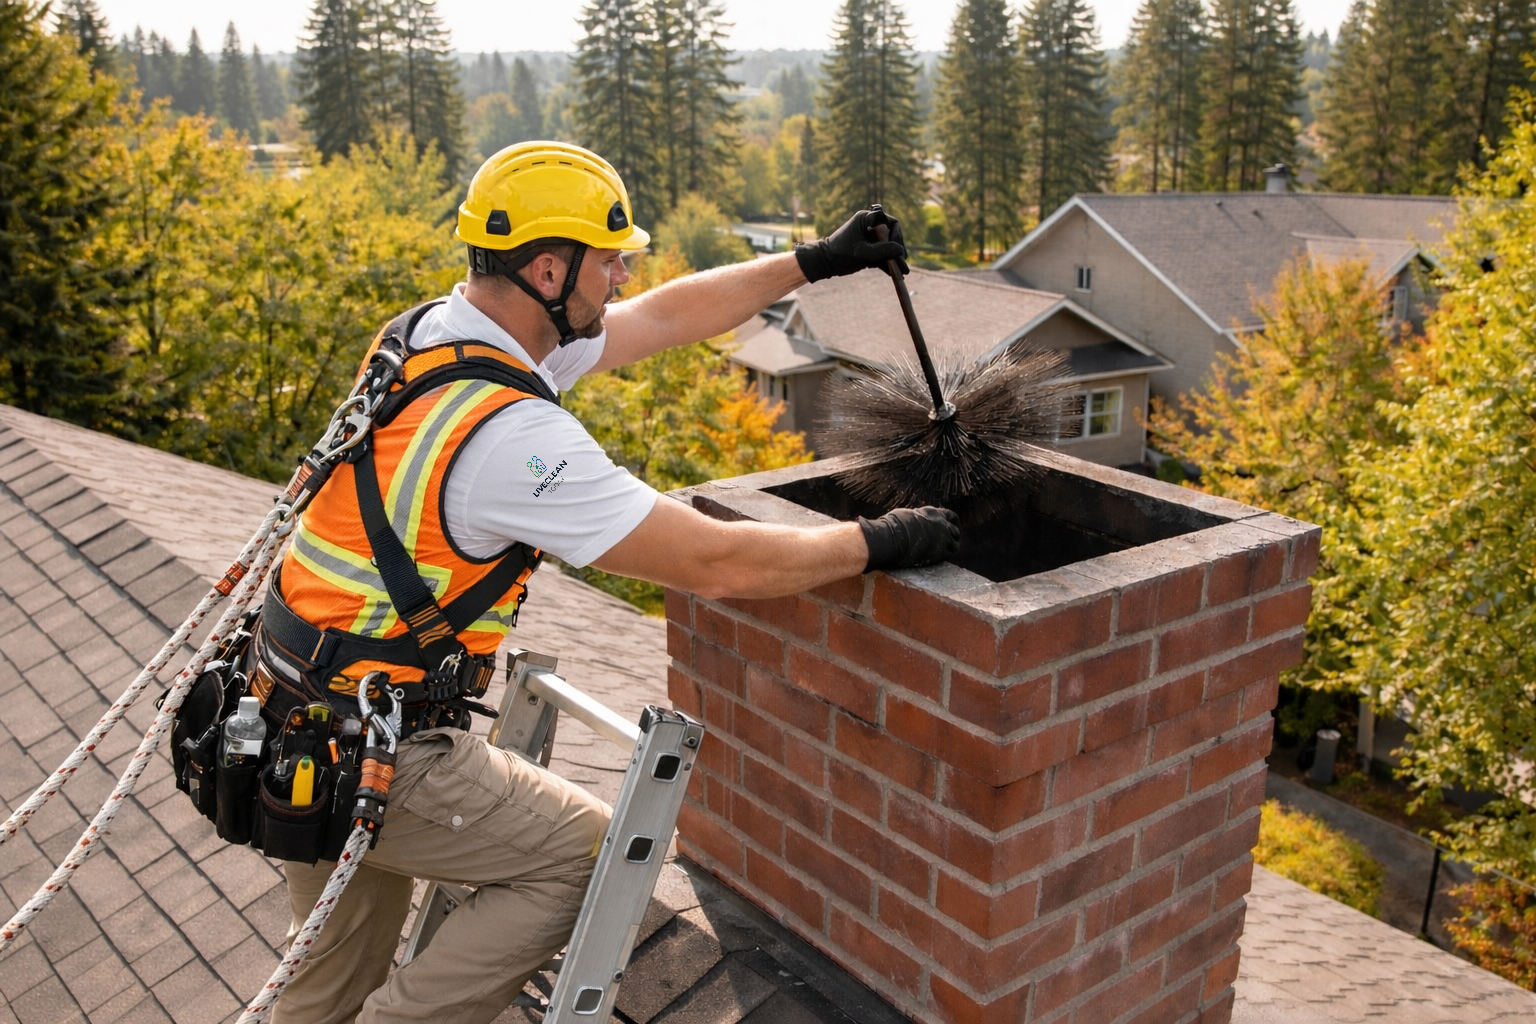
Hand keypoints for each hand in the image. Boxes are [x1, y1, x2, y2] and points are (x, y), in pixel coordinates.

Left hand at [794, 206, 908, 282]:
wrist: (825, 264)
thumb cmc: (840, 253)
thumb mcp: (862, 252)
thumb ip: (882, 250)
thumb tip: (900, 250)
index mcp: (866, 219)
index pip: (889, 222)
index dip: (896, 234)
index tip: (896, 247)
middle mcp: (869, 226)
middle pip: (892, 235)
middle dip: (897, 249)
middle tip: (903, 262)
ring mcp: (870, 238)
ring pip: (888, 247)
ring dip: (895, 259)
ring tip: (903, 272)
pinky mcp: (869, 250)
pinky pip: (882, 255)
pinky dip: (887, 264)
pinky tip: (895, 274)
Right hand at [858, 507, 959, 571]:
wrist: (892, 539)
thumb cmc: (892, 526)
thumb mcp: (905, 514)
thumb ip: (915, 518)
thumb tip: (912, 520)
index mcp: (932, 512)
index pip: (948, 515)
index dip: (948, 522)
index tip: (946, 526)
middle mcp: (941, 523)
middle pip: (954, 529)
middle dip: (952, 534)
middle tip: (947, 540)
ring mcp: (943, 537)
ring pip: (955, 542)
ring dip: (951, 546)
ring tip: (945, 550)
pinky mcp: (941, 551)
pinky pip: (950, 552)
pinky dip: (946, 554)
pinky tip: (940, 556)